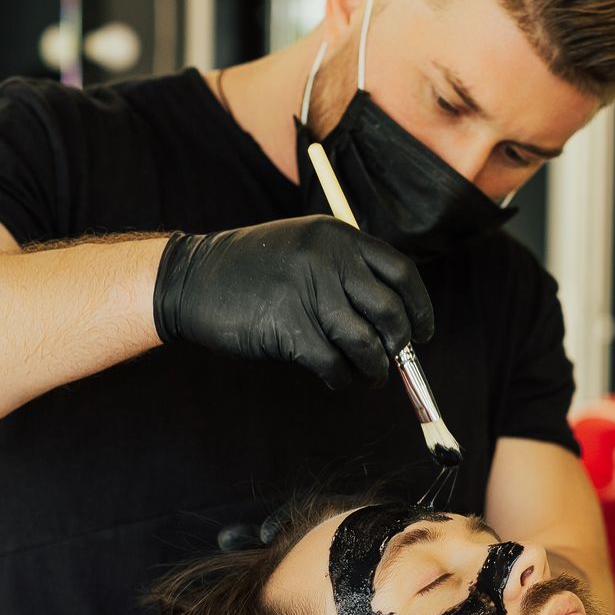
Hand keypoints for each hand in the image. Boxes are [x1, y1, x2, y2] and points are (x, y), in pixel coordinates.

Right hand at [151, 216, 434, 388]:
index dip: (420, 309)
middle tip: (392, 361)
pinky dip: (340, 379)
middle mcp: (329, 259)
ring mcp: (309, 292)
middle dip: (399, 346)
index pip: (401, 274)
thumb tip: (397, 327)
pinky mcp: (289, 327)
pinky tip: (334, 378)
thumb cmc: (252, 272)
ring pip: (366, 344)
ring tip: (366, 376)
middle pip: (390, 312)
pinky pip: (333, 364)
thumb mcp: (304, 249)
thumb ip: (347, 274)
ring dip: (373, 369)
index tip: (423, 334)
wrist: (192, 279)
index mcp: (338, 236)